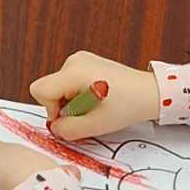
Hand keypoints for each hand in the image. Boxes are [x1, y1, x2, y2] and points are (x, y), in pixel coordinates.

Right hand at [29, 53, 159, 142]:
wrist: (150, 92)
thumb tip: (54, 127)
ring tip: (95, 105)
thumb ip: (67, 130)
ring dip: (71, 101)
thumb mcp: (95, 125)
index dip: (50, 109)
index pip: (39, 89)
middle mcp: (74, 61)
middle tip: (87, 113)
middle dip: (62, 106)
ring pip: (58, 87)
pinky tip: (96, 98)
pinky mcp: (85, 62)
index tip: (69, 116)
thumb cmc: (128, 105)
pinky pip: (68, 82)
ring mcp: (80, 59)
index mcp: (74, 72)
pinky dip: (77, 94)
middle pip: (49, 88)